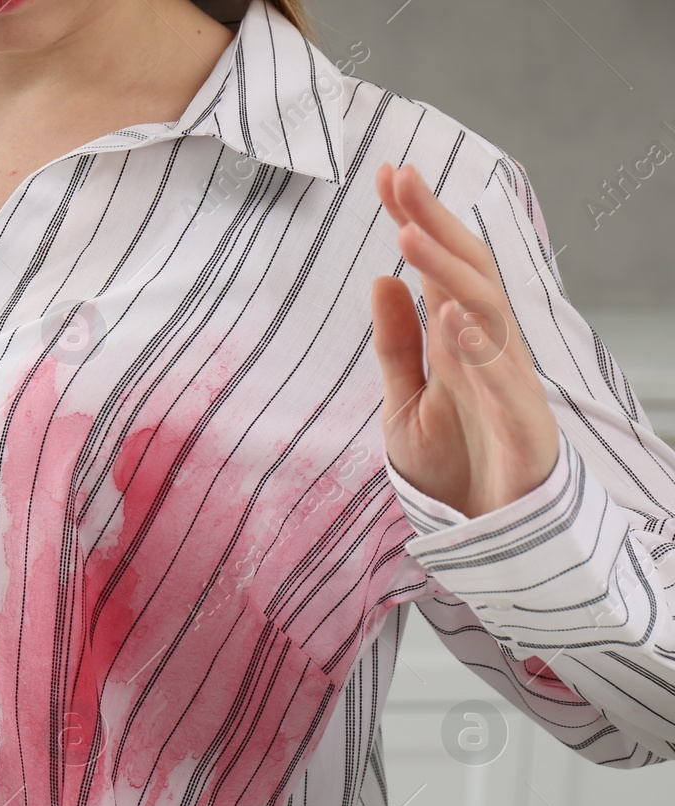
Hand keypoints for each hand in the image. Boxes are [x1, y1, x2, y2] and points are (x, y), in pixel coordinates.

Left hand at [370, 162, 559, 517]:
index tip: (385, 174)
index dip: (417, 219)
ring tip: (409, 232)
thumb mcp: (406, 403)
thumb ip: (397, 345)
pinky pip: (501, 378)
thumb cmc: (457, 466)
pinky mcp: (523, 423)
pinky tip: (453, 314)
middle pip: (465, 272)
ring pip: (484, 312)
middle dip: (433, 222)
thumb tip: (380, 281)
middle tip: (399, 176)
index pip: (440, 266)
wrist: (491, 534)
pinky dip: (479, 345)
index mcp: (461, 339)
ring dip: (447, 271)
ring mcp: (509, 382)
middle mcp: (488, 349)